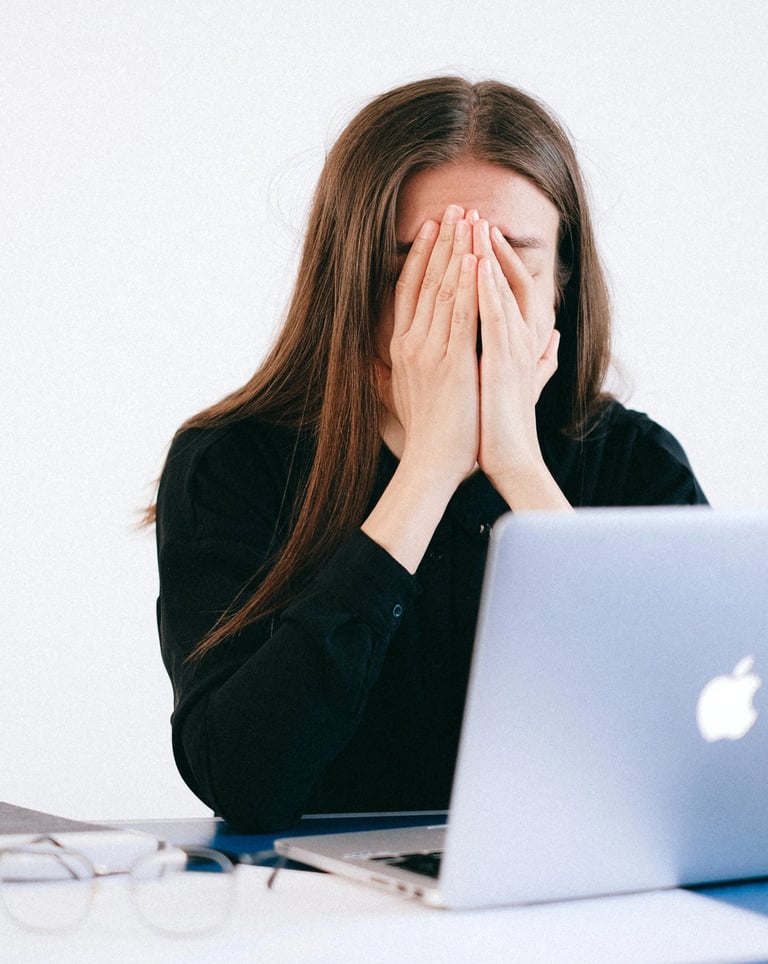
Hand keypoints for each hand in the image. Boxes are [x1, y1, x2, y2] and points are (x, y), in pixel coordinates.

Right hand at [377, 205, 479, 490]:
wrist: (431, 464)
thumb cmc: (428, 435)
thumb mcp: (408, 393)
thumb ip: (406, 368)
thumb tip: (394, 356)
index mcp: (402, 349)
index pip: (410, 291)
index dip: (421, 256)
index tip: (432, 228)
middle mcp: (411, 344)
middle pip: (426, 281)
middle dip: (442, 241)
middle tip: (454, 207)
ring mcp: (430, 352)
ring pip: (444, 291)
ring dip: (457, 251)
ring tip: (468, 218)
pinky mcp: (453, 363)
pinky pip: (462, 316)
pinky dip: (468, 285)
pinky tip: (475, 258)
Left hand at [473, 220, 559, 494]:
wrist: (510, 461)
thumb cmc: (506, 426)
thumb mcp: (520, 383)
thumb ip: (539, 359)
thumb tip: (555, 339)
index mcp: (518, 341)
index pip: (507, 288)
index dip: (492, 259)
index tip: (473, 233)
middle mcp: (519, 340)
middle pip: (504, 280)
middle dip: (487, 245)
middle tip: (470, 212)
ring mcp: (513, 350)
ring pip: (500, 292)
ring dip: (487, 256)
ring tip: (474, 224)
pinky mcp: (502, 364)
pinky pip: (494, 319)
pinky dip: (487, 290)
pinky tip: (477, 266)